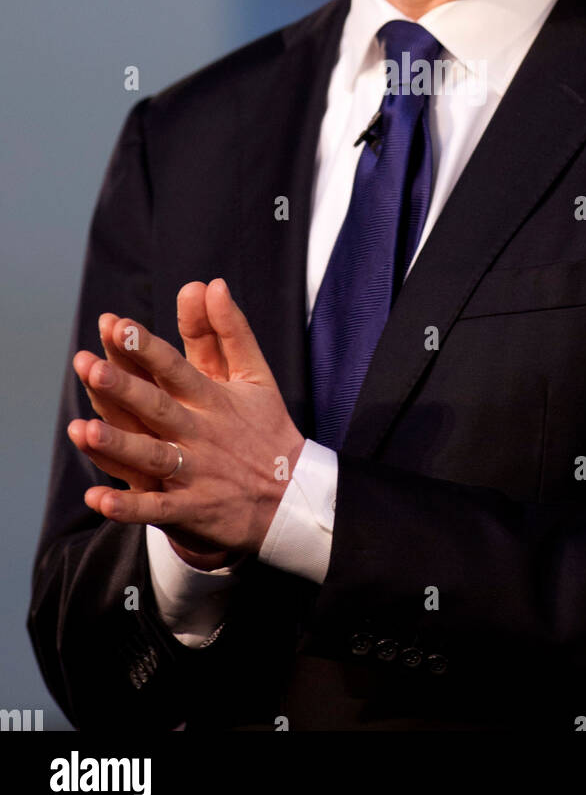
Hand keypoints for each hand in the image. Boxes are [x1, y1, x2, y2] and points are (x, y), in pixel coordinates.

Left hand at [67, 279, 304, 562]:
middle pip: (157, 408)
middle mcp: (201, 434)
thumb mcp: (255, 375)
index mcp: (213, 399)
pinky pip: (157, 511)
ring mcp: (196, 474)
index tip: (117, 325)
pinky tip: (98, 501)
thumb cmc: (266, 428)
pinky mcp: (192, 511)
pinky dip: (129, 509)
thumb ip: (228, 329)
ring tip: (82, 430)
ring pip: (152, 457)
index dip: (146, 347)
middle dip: (124, 389)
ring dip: (118, 445)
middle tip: (89, 366)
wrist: (293, 498)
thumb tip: (210, 283)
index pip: (176, 368)